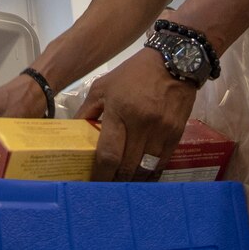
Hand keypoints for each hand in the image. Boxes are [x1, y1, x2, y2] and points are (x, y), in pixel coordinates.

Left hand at [75, 48, 197, 181]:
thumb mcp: (103, 86)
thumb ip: (86, 110)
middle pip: (127, 166)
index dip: (100, 174)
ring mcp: (161, 130)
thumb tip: (72, 132)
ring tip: (123, 185)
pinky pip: (161, 163)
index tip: (93, 184)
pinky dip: (150, 173)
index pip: (108, 153)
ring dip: (133, 181)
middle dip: (115, 181)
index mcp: (119, 111)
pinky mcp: (176, 134)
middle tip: (106, 188)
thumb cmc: (134, 74)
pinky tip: (141, 176)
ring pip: (146, 169)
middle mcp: (141, 124)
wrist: (174, 61)